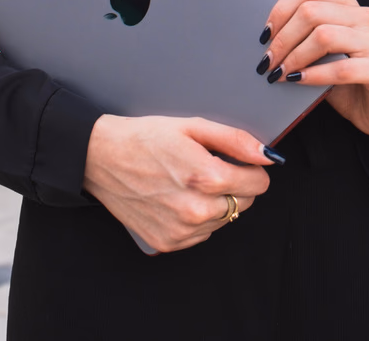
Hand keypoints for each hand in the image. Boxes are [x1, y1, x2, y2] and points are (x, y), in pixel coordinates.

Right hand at [81, 115, 273, 253]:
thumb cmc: (146, 138)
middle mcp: (195, 211)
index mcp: (205, 178)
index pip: (259, 184)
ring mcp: (181, 231)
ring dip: (217, 203)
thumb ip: (236, 140)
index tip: (238, 161)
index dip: (252, 169)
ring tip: (189, 182)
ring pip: (225, 220)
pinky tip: (178, 198)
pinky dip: (199, 218)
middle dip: (236, 185)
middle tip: (208, 167)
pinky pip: (203, 233)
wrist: (101, 158)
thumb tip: (268, 155)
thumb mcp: (193, 126)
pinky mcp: (168, 243)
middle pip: (245, 203)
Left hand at [262, 0, 368, 138]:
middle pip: (312, 12)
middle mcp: (364, 17)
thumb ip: (301, 36)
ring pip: (324, 36)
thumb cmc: (342, 77)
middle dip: (283, 38)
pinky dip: (314, 75)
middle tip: (268, 61)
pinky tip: (297, 81)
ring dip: (295, 56)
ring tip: (279, 73)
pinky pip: (341, 69)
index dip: (280, 10)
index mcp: (347, 5)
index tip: (265, 35)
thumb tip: (264, 36)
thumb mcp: (318, 51)